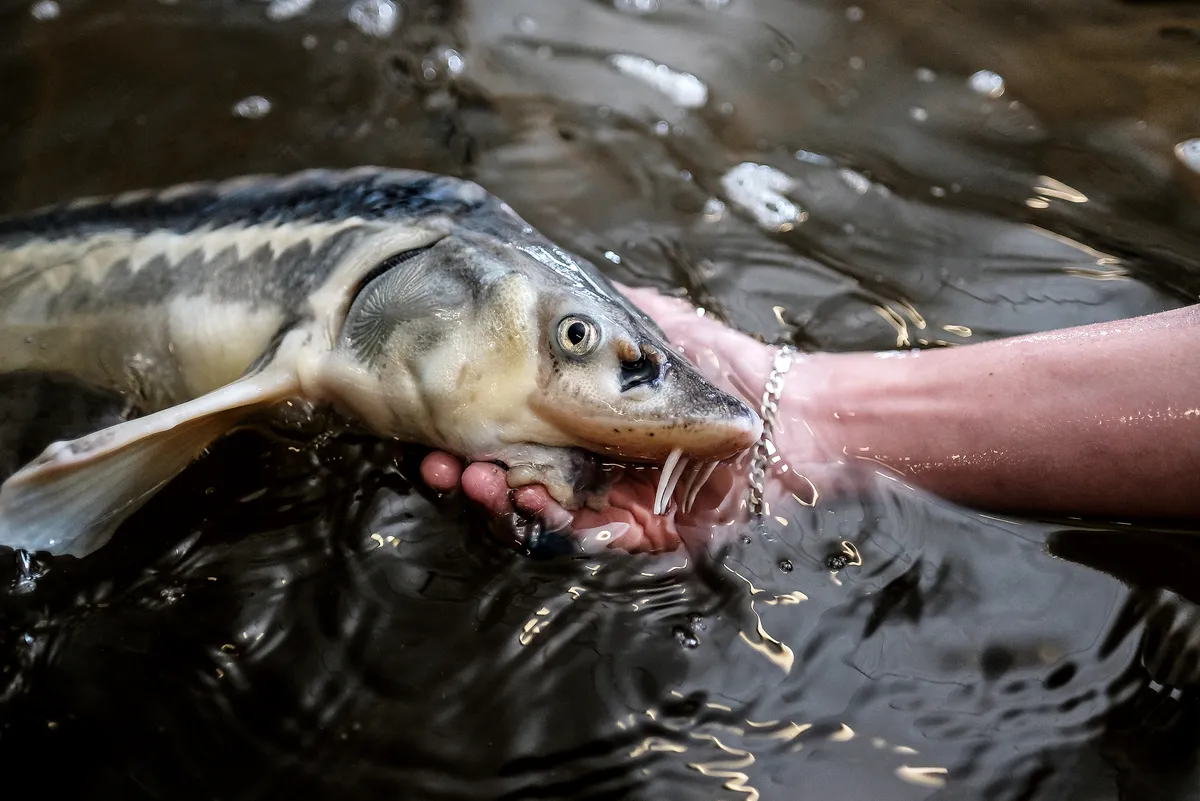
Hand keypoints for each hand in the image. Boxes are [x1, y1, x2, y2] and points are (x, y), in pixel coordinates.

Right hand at [420, 285, 827, 552]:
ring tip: (478, 480)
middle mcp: (596, 464)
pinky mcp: (647, 536)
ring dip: (504, 499)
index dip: (477, 431)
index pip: (520, 432)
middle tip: (443, 462)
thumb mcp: (659, 327)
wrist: (796, 418)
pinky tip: (529, 503)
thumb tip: (546, 291)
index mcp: (591, 422)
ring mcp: (619, 503)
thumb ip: (608, 318)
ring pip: (545, 513)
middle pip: (520, 477)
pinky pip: (591, 540)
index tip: (437, 426)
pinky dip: (556, 526)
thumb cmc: (729, 367)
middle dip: (474, 472)